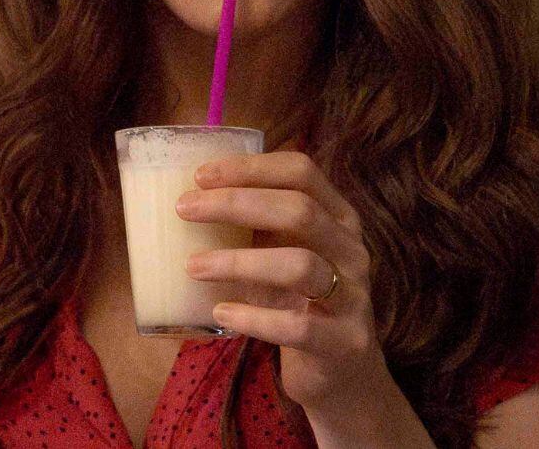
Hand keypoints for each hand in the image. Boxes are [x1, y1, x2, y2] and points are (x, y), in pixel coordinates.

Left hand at [176, 150, 388, 410]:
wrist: (340, 370)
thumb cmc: (297, 301)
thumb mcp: (281, 254)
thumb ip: (255, 228)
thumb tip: (189, 199)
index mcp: (337, 217)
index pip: (301, 172)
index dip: (251, 168)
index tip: (200, 175)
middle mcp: (351, 249)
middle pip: (299, 210)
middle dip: (236, 204)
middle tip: (185, 209)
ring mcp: (353, 296)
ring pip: (299, 265)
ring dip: (239, 262)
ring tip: (193, 266)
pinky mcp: (345, 341)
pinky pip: (297, 326)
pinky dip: (254, 317)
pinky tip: (221, 312)